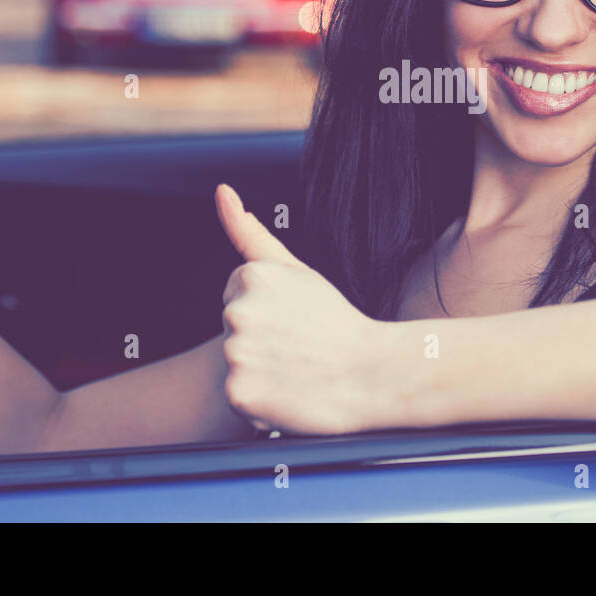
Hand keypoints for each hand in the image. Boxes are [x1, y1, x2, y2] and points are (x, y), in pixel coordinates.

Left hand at [214, 183, 391, 434]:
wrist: (375, 375)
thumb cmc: (338, 322)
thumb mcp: (297, 271)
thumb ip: (250, 233)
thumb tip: (220, 191)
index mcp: (252, 277)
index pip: (234, 295)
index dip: (266, 310)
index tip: (294, 320)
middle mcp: (238, 312)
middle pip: (231, 328)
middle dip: (258, 339)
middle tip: (299, 348)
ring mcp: (237, 353)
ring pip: (233, 363)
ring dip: (258, 372)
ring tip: (297, 372)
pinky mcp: (238, 392)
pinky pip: (237, 398)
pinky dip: (259, 404)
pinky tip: (289, 395)